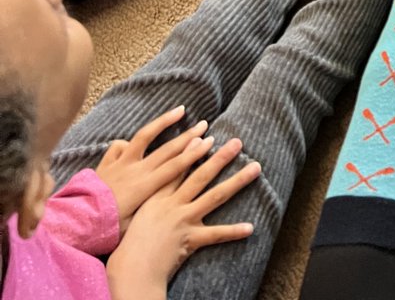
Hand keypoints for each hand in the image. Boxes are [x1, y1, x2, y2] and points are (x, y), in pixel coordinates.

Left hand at [96, 108, 213, 230]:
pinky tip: (132, 141)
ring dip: (164, 122)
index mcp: (146, 186)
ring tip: (180, 110)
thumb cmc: (106, 228)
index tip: (208, 141)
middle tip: (204, 125)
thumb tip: (165, 201)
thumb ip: (150, 208)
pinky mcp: (106, 163)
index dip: (193, 153)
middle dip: (188, 136)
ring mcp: (121, 162)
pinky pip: (118, 146)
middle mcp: (136, 169)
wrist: (76, 220)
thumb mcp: (133, 225)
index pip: (176, 166)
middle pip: (167, 149)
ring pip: (145, 136)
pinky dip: (126, 143)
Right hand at [105, 138, 259, 291]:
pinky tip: (250, 227)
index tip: (205, 134)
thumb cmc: (126, 244)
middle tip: (238, 141)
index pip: (177, 167)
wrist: (129, 271)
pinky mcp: (191, 239)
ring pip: (215, 196)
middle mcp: (172, 204)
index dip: (191, 150)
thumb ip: (139, 194)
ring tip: (256, 168)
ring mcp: (183, 220)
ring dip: (237, 181)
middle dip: (220, 157)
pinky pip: (216, 235)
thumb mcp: (128, 212)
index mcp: (157, 196)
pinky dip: (233, 232)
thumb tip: (134, 178)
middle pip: (200, 175)